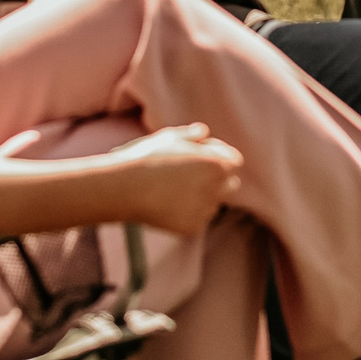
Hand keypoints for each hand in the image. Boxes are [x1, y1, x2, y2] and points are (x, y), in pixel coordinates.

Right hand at [100, 123, 241, 235]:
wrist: (125, 188)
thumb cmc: (147, 156)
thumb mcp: (170, 137)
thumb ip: (192, 135)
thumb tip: (204, 132)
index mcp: (216, 165)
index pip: (235, 162)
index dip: (219, 156)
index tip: (202, 154)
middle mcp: (216, 189)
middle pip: (231, 184)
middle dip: (218, 178)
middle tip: (193, 173)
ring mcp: (205, 210)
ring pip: (213, 202)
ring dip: (202, 196)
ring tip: (173, 187)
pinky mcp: (192, 227)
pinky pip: (197, 217)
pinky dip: (188, 211)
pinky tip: (167, 203)